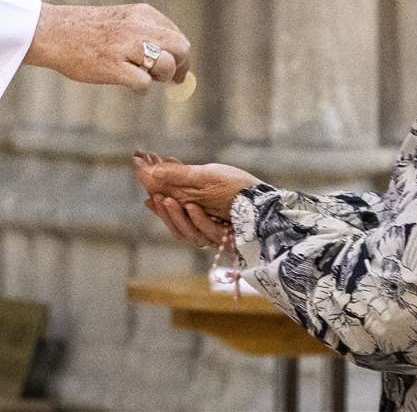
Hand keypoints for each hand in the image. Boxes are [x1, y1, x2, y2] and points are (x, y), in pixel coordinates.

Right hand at [24, 3, 190, 92]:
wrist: (53, 32)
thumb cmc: (87, 30)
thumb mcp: (122, 19)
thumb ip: (146, 32)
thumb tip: (174, 58)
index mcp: (143, 13)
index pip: (177, 36)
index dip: (180, 56)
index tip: (177, 68)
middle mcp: (139, 27)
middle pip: (181, 49)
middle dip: (180, 67)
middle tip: (169, 80)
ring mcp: (126, 46)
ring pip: (167, 65)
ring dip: (160, 77)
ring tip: (144, 77)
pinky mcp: (114, 66)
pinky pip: (144, 83)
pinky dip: (140, 89)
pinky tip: (127, 84)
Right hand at [132, 153, 260, 246]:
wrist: (267, 201)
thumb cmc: (237, 187)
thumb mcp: (206, 176)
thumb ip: (178, 177)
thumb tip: (151, 173)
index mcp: (197, 211)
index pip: (172, 215)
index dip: (159, 209)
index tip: (149, 198)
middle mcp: (204, 226)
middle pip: (177, 227)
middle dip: (165, 213)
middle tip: (156, 198)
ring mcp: (214, 235)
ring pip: (187, 234)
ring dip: (176, 218)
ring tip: (170, 200)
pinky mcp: (225, 243)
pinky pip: (206, 234)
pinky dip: (198, 221)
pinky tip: (193, 207)